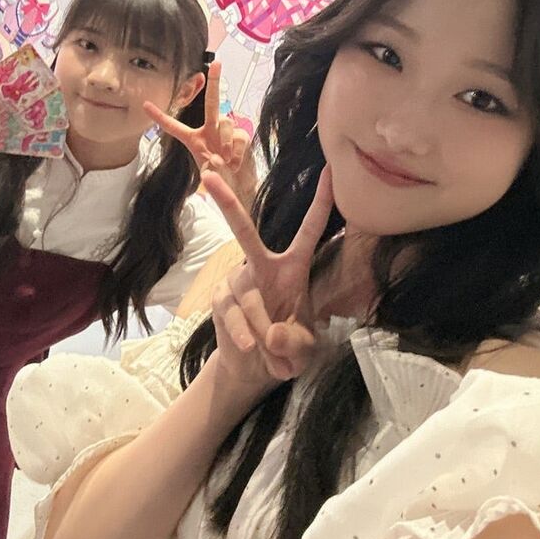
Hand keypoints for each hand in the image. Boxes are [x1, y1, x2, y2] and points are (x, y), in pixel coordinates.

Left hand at [143, 61, 254, 205]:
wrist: (240, 188)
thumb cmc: (220, 179)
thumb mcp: (207, 176)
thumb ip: (210, 168)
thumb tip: (216, 159)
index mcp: (193, 138)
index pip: (174, 126)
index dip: (159, 116)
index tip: (145, 104)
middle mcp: (210, 130)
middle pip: (212, 103)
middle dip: (215, 82)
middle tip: (216, 63)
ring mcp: (228, 131)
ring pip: (225, 122)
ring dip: (224, 143)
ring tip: (225, 161)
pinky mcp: (242, 136)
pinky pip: (239, 136)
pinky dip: (236, 152)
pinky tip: (235, 163)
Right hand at [202, 166, 333, 386]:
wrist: (253, 367)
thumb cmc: (286, 345)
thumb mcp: (302, 348)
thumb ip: (294, 341)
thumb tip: (271, 334)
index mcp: (292, 266)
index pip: (309, 229)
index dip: (321, 202)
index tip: (330, 170)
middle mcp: (261, 265)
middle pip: (244, 231)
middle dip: (227, 204)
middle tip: (209, 175)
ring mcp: (236, 281)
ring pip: (249, 299)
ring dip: (263, 331)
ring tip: (276, 358)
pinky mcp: (220, 300)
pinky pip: (232, 314)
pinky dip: (245, 335)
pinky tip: (250, 347)